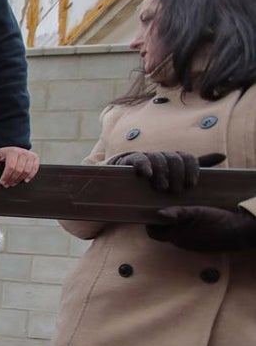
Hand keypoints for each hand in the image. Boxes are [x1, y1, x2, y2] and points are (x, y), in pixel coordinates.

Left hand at [0, 146, 39, 186]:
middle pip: (18, 170)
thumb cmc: (4, 154)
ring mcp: (30, 155)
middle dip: (12, 179)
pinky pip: (35, 169)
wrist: (14, 149)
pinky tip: (25, 180)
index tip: (2, 182)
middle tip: (7, 184)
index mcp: (12, 151)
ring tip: (13, 183)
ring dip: (20, 179)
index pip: (10, 166)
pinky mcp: (35, 157)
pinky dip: (31, 176)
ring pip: (26, 171)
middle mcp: (22, 152)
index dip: (6, 176)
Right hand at [106, 151, 224, 193]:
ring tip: (161, 188)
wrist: (122, 188)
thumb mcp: (175, 178)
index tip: (191, 185)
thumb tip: (222, 155)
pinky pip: (139, 159)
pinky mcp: (129, 161)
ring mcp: (145, 157)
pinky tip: (146, 175)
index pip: (187, 157)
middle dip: (177, 174)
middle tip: (175, 191)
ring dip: (162, 173)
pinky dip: (144, 165)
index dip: (191, 169)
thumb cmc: (152, 185)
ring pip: (158, 159)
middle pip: (174, 158)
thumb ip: (195, 166)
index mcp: (173, 159)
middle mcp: (161, 155)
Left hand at [146, 205, 255, 251]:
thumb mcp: (196, 212)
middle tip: (166, 210)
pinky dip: (186, 230)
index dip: (151, 224)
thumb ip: (177, 213)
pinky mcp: (201, 247)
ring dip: (175, 226)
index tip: (151, 213)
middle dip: (162, 224)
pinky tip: (194, 221)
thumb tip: (158, 214)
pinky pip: (188, 239)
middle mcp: (181, 244)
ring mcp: (192, 247)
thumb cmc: (217, 221)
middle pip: (164, 234)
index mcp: (177, 236)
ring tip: (180, 213)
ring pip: (176, 236)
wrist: (239, 233)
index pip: (154, 233)